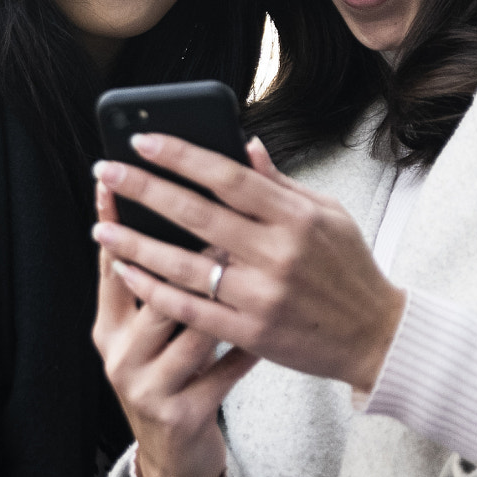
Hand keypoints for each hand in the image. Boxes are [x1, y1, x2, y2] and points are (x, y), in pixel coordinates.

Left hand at [92, 135, 406, 393]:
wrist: (375, 336)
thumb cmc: (350, 270)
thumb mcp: (328, 215)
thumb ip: (281, 183)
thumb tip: (244, 144)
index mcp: (295, 216)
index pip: (226, 175)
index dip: (180, 155)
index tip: (141, 141)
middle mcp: (277, 252)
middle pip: (195, 214)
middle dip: (143, 189)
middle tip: (104, 171)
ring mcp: (262, 295)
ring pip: (184, 264)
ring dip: (135, 244)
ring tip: (101, 227)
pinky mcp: (251, 332)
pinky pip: (190, 309)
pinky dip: (154, 290)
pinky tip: (127, 272)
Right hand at [92, 179, 255, 476]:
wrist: (176, 457)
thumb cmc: (171, 378)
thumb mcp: (152, 333)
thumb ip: (161, 276)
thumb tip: (173, 204)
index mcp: (112, 328)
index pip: (113, 268)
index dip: (120, 226)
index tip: (124, 186)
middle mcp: (122, 356)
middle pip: (153, 292)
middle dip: (188, 250)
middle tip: (221, 216)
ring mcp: (150, 387)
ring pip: (192, 329)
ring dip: (225, 294)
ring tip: (252, 261)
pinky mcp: (184, 414)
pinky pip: (224, 371)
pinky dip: (250, 345)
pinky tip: (274, 325)